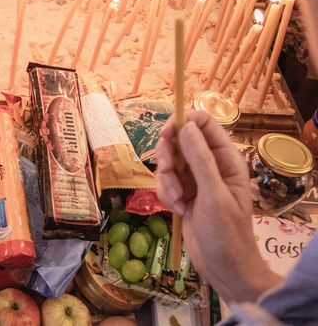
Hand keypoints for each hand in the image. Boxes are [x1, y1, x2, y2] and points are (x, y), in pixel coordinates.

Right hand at [155, 111, 281, 302]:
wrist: (223, 267)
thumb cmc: (226, 233)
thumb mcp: (213, 194)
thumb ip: (200, 159)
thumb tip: (186, 126)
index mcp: (225, 158)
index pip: (203, 122)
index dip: (182, 123)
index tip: (165, 136)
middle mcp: (209, 163)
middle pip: (178, 140)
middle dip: (168, 158)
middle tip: (168, 174)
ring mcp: (194, 178)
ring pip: (167, 162)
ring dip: (166, 181)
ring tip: (177, 201)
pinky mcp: (182, 193)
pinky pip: (164, 181)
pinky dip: (165, 194)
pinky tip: (177, 210)